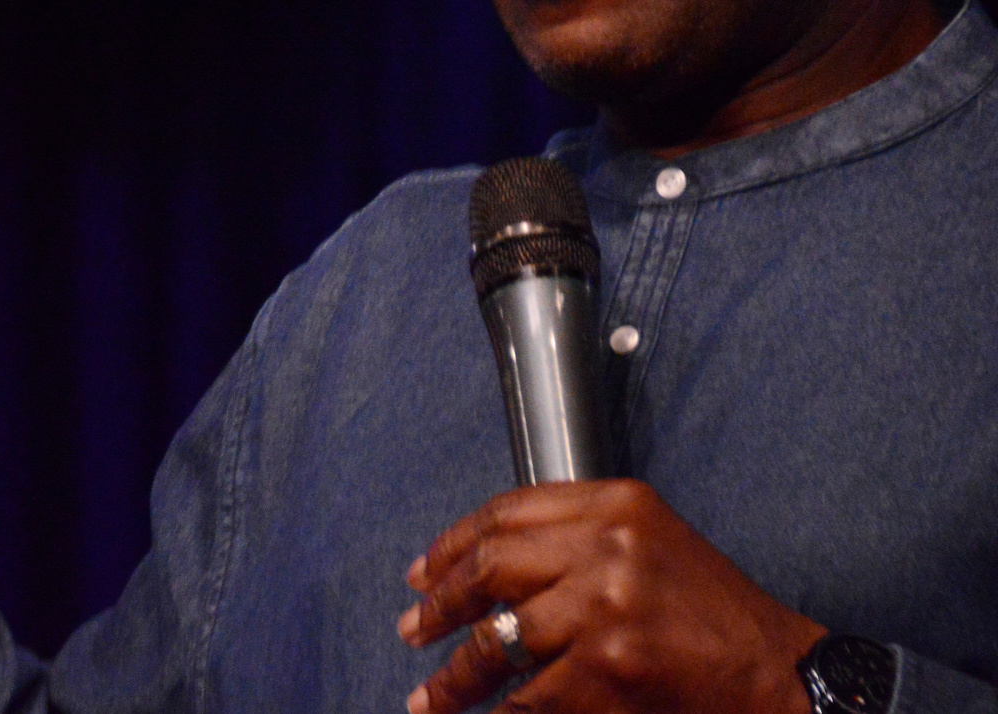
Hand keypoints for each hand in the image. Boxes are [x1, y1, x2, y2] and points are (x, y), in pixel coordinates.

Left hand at [396, 480, 826, 713]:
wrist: (783, 676)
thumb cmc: (713, 617)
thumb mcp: (648, 546)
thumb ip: (575, 541)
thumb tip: (480, 569)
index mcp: (615, 503)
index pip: (506, 512)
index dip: (452, 544)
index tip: (420, 574)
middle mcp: (608, 543)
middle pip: (491, 565)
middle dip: (441, 602)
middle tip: (413, 630)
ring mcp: (607, 603)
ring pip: (499, 638)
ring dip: (457, 675)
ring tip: (430, 696)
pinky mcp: (610, 662)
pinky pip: (530, 693)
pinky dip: (502, 711)